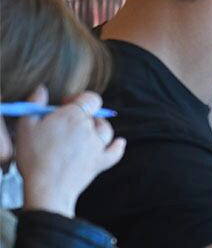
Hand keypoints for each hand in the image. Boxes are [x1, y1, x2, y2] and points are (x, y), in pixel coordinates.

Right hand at [16, 87, 125, 217]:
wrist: (47, 188)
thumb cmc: (34, 157)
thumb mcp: (26, 127)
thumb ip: (35, 104)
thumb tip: (42, 89)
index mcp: (73, 116)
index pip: (90, 98)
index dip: (80, 98)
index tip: (67, 103)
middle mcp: (90, 128)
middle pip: (94, 116)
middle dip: (83, 116)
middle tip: (67, 125)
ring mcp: (97, 146)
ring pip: (106, 131)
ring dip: (98, 128)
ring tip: (86, 132)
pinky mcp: (100, 162)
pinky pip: (115, 152)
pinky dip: (117, 147)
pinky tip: (119, 143)